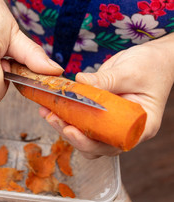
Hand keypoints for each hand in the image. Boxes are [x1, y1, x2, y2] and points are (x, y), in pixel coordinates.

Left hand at [40, 33, 173, 158]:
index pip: (112, 144)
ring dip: (64, 125)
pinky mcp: (100, 112)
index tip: (71, 130)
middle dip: (71, 134)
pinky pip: (81, 118)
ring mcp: (111, 122)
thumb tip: (79, 83)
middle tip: (53, 118)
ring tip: (47, 112)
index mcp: (140, 126)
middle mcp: (125, 129)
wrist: (153, 57)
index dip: (89, 142)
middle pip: (95, 144)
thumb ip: (106, 80)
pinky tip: (51, 106)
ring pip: (85, 134)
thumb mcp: (131, 72)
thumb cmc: (151, 66)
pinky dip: (66, 114)